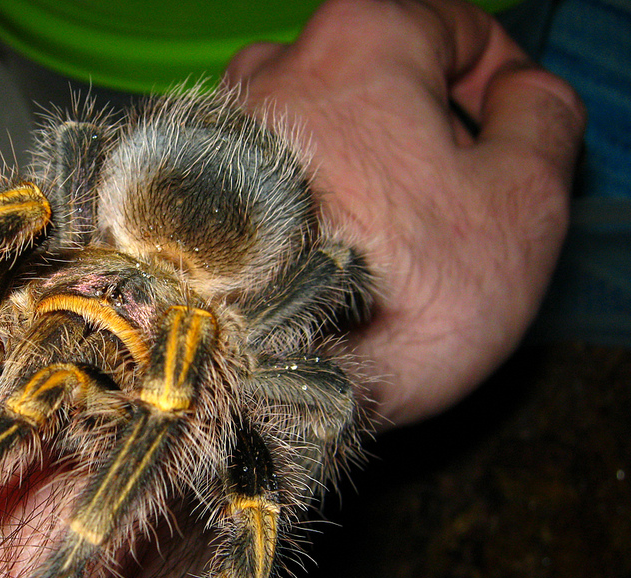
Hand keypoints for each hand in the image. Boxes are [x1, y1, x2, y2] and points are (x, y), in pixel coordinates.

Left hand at [226, 0, 584, 425]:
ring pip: (326, 140)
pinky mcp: (191, 198)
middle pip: (383, 88)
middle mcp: (272, 68)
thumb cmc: (389, 299)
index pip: (457, 31)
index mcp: (361, 40)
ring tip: (377, 267)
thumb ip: (542, 118)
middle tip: (446, 231)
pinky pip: (275, 188)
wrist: (257, 386)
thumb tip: (519, 95)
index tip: (503, 157)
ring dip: (366, 187)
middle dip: (427, 148)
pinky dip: (309, 218)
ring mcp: (221, 134)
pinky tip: (322, 277)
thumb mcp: (523, 202)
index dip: (497, 93)